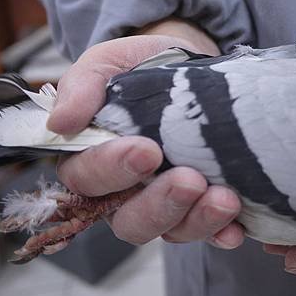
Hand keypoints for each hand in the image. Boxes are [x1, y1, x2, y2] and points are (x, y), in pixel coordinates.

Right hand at [48, 18, 244, 248]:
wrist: (192, 64)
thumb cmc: (143, 66)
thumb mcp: (109, 62)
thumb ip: (81, 85)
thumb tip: (60, 123)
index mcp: (93, 159)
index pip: (88, 180)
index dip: (113, 171)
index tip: (147, 151)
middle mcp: (124, 191)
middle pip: (129, 220)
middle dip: (160, 205)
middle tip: (190, 180)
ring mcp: (164, 202)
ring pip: (170, 231)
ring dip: (197, 221)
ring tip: (224, 200)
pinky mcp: (199, 206)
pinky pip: (208, 231)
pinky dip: (221, 232)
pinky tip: (235, 228)